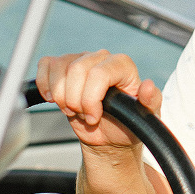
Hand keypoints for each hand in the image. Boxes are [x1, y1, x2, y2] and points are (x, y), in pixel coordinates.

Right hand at [36, 50, 161, 149]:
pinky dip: (45, 85)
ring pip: (59, 68)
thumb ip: (150, 102)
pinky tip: (54, 99)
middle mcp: (101, 57)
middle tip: (86, 116)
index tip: (94, 117)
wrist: (109, 135)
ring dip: (62, 96)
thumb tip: (148, 85)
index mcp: (123, 65)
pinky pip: (46, 65)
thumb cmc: (128, 125)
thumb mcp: (145, 118)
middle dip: (76, 100)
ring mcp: (81, 60)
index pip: (99, 72)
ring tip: (74, 110)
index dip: (90, 98)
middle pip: (76, 69)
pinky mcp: (62, 67)